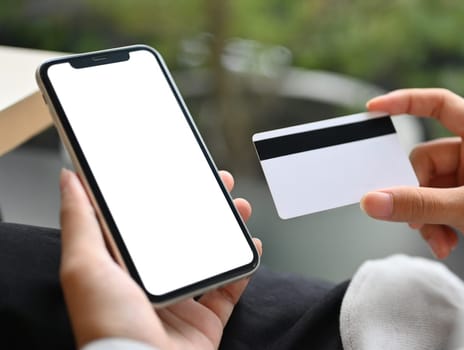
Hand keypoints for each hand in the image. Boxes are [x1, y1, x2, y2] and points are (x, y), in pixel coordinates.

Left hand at [59, 168, 261, 348]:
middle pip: (182, 237)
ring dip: (227, 230)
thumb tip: (69, 180)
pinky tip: (251, 246)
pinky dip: (244, 267)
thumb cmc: (108, 327)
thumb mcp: (83, 267)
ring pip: (209, 258)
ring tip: (239, 209)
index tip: (178, 173)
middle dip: (202, 207)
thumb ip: (80, 222)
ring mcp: (180, 304)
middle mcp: (150, 286)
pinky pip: (231, 289)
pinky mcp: (206, 322)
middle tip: (217, 186)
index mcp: (121, 270)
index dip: (162, 195)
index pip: (143, 223)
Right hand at [361, 89, 463, 258]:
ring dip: (425, 217)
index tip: (375, 109)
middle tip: (414, 215)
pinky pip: (433, 206)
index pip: (440, 105)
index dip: (406, 102)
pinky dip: (433, 226)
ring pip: (424, 188)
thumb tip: (373, 201)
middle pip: (424, 160)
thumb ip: (418, 205)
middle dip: (418, 193)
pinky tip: (445, 244)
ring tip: (438, 238)